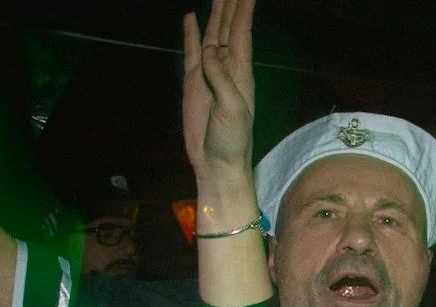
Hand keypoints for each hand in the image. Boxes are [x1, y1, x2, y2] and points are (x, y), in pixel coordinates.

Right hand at [180, 0, 256, 182]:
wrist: (216, 162)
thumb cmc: (232, 140)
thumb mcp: (232, 108)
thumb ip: (220, 78)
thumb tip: (209, 50)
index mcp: (242, 73)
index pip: (243, 34)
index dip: (244, 12)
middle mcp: (227, 68)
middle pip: (229, 29)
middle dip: (230, 7)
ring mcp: (209, 73)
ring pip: (212, 36)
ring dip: (215, 16)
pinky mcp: (193, 82)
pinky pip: (192, 52)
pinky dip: (192, 34)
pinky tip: (191, 19)